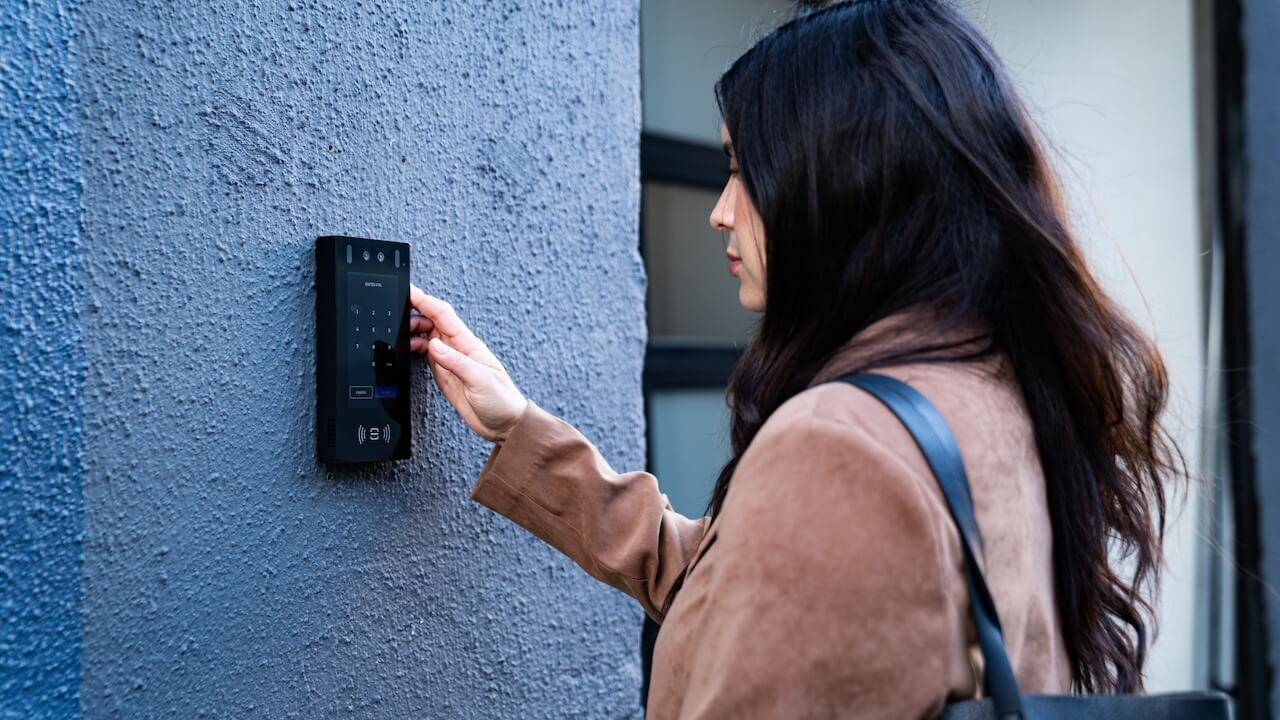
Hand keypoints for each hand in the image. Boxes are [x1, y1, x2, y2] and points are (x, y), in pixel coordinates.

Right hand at [408, 285, 528, 442]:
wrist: (505, 424)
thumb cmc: (502, 400)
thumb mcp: (481, 380)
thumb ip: (457, 362)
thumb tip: (434, 346)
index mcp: (469, 345)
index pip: (444, 316)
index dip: (426, 301)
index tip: (410, 292)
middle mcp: (459, 349)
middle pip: (432, 322)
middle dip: (414, 313)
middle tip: (397, 315)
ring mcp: (451, 361)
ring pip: (427, 337)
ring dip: (412, 332)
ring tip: (400, 335)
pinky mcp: (445, 374)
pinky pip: (426, 355)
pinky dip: (414, 349)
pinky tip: (407, 350)